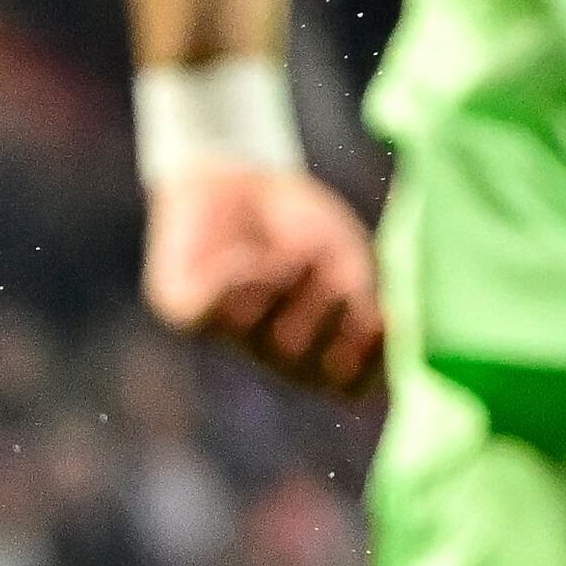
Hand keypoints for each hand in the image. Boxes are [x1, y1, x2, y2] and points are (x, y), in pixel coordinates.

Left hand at [142, 163, 383, 398]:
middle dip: (324, 308)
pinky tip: (249, 259)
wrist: (243, 178)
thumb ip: (361, 299)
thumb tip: (379, 331)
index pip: (347, 387)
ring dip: (287, 289)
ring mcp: (231, 341)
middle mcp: (276, 359)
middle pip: (306, 367)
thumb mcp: (346, 260)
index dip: (365, 360)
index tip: (380, 317)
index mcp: (321, 354)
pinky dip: (240, 281)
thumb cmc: (302, 227)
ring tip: (288, 255)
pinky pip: (215, 314)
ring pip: (264, 341)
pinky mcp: (185, 313)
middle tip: (319, 263)